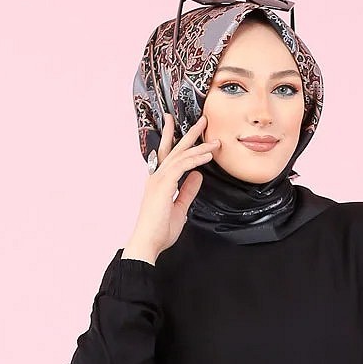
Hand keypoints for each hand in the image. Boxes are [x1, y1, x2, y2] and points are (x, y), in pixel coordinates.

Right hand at [124, 114, 219, 259]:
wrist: (148, 242)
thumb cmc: (159, 231)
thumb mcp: (179, 208)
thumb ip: (188, 191)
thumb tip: (197, 176)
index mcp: (159, 182)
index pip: (167, 156)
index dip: (174, 140)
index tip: (182, 128)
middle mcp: (157, 177)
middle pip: (173, 149)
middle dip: (188, 133)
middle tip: (202, 120)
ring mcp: (159, 179)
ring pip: (181, 155)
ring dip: (199, 145)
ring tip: (214, 140)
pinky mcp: (164, 185)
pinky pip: (183, 166)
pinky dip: (196, 159)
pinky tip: (207, 156)